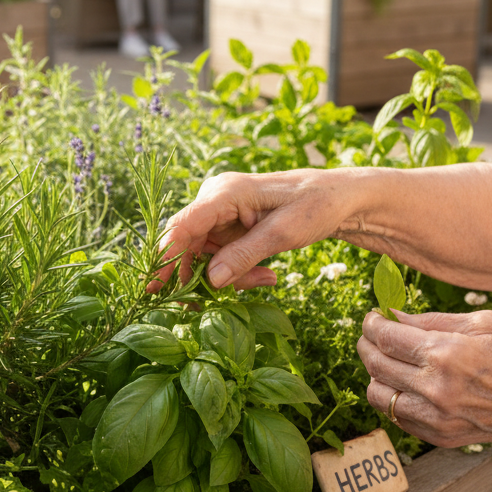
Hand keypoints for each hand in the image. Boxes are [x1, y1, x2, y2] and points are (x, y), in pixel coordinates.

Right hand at [150, 169, 343, 291]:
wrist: (337, 198)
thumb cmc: (315, 205)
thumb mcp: (283, 233)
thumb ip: (245, 255)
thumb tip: (211, 281)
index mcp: (224, 192)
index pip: (182, 226)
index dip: (165, 258)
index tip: (153, 288)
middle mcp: (214, 201)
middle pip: (187, 246)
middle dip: (205, 276)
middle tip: (226, 299)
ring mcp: (219, 215)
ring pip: (203, 257)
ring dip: (227, 277)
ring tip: (266, 279)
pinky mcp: (227, 228)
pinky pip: (218, 258)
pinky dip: (236, 273)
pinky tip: (266, 274)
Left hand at [357, 309, 491, 450]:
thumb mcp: (486, 324)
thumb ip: (434, 320)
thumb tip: (394, 316)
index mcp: (448, 354)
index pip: (387, 338)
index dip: (372, 325)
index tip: (373, 318)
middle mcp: (437, 389)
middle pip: (376, 365)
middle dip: (368, 345)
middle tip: (373, 335)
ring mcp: (437, 418)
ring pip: (378, 396)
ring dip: (376, 375)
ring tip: (390, 361)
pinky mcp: (441, 437)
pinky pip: (397, 417)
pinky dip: (394, 398)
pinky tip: (408, 383)